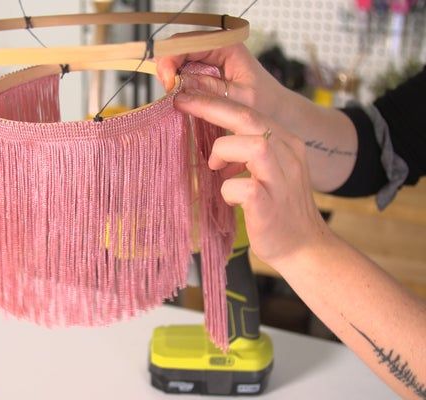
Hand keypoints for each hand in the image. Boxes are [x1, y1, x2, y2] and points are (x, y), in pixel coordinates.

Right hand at [156, 35, 286, 120]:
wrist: (279, 114)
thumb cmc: (266, 105)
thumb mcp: (240, 100)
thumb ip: (210, 94)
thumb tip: (178, 91)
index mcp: (227, 46)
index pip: (188, 42)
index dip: (172, 59)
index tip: (169, 83)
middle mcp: (216, 47)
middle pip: (178, 48)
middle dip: (167, 68)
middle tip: (168, 92)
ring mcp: (209, 60)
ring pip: (177, 60)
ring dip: (170, 77)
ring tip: (173, 96)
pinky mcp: (205, 73)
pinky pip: (183, 73)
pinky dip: (176, 84)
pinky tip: (177, 96)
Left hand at [174, 87, 333, 265]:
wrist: (305, 247)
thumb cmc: (279, 208)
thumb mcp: (269, 170)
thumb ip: (249, 151)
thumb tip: (215, 141)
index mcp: (286, 143)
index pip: (249, 111)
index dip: (216, 101)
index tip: (187, 95)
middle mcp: (288, 155)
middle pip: (249, 118)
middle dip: (211, 107)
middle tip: (182, 103)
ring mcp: (281, 180)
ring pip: (253, 145)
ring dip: (224, 151)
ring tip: (217, 168)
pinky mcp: (270, 206)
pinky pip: (244, 188)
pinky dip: (228, 190)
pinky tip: (232, 199)